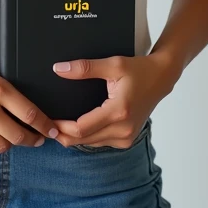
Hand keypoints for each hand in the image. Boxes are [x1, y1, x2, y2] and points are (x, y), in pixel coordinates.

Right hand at [0, 40, 59, 154]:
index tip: (53, 131)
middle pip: (19, 136)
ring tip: (13, 138)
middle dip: (33, 140)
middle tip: (38, 140)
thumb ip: (5, 85)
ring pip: (0, 146)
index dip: (46, 126)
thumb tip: (24, 101)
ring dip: (10, 144)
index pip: (30, 114)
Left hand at [50, 50, 181, 148]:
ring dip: (73, 137)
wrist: (161, 78)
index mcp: (118, 112)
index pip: (81, 128)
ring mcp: (126, 138)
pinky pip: (99, 142)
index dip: (61, 126)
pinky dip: (86, 136)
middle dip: (62, 134)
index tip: (47, 120)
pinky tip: (76, 126)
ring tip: (57, 124)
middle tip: (45, 125)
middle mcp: (123, 129)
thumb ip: (85, 68)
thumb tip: (59, 69)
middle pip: (82, 140)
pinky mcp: (126, 140)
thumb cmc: (138, 70)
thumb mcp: (112, 64)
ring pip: (90, 143)